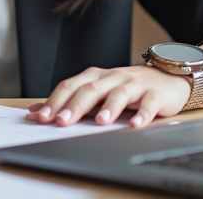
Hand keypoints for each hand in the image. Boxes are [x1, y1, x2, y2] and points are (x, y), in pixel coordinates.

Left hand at [26, 65, 190, 127]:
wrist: (166, 77)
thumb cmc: (126, 88)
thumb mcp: (97, 92)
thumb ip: (69, 101)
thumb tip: (36, 112)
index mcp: (95, 77)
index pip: (71, 86)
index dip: (55, 100)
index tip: (42, 117)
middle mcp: (112, 78)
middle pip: (91, 89)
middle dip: (75, 105)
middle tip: (62, 121)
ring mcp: (134, 84)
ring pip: (119, 93)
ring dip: (109, 107)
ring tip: (100, 122)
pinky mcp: (155, 94)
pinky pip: (148, 103)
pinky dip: (142, 114)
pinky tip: (136, 125)